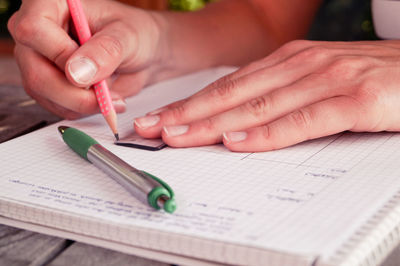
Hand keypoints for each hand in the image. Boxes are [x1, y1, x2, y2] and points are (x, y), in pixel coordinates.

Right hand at [8, 0, 165, 118]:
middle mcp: (37, 33)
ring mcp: (39, 60)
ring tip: (109, 95)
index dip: (60, 55)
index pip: (33, 29)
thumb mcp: (127, 37)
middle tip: (104, 97)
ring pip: (44, 93)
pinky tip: (101, 99)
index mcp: (51, 5)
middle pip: (36, 72)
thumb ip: (105, 51)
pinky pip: (55, 105)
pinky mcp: (47, 83)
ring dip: (80, 104)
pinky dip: (80, 109)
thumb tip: (77, 73)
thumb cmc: (134, 34)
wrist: (142, 54)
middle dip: (74, 93)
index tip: (89, 70)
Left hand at [134, 40, 399, 151]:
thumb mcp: (317, 81)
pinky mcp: (357, 99)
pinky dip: (269, 133)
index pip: (230, 86)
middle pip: (234, 94)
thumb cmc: (372, 78)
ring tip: (178, 136)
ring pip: (259, 105)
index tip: (162, 120)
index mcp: (290, 61)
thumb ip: (281, 97)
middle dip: (188, 114)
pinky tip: (240, 143)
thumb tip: (242, 121)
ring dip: (215, 123)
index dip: (192, 104)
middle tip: (154, 129)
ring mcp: (329, 79)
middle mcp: (302, 65)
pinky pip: (305, 120)